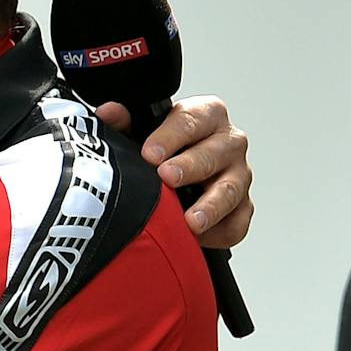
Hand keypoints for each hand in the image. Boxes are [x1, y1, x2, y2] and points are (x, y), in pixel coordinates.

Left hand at [96, 94, 252, 247]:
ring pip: (230, 190)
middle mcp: (228, 143)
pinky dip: (218, 233)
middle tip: (167, 178)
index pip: (192, 119)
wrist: (176, 175)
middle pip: (216, 153)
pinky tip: (197, 237)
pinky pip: (236, 224)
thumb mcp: (140, 131)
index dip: (170, 136)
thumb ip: (125, 121)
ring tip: (191, 220)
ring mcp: (238, 176)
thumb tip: (109, 113)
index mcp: (206, 115)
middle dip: (190, 166)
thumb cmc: (163, 149)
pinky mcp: (241, 207)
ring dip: (210, 206)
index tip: (149, 153)